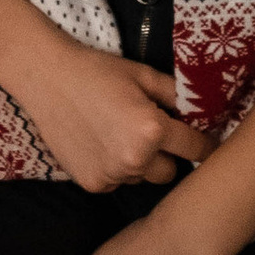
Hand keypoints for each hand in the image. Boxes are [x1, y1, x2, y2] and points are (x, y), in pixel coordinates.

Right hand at [12, 34, 212, 194]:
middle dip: (167, 155)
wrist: (46, 77)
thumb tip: (200, 111)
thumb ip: (176, 95)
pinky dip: (114, 167)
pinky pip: (117, 181)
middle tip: (150, 133)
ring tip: (117, 133)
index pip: (195, 148)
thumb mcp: (143, 74)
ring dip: (139, 163)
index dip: (204, 145)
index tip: (208, 145)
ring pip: (142, 178)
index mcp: (152, 130)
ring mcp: (112, 175)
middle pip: (170, 172)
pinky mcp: (93, 184)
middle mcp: (135, 159)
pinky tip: (99, 142)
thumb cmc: (97, 70)